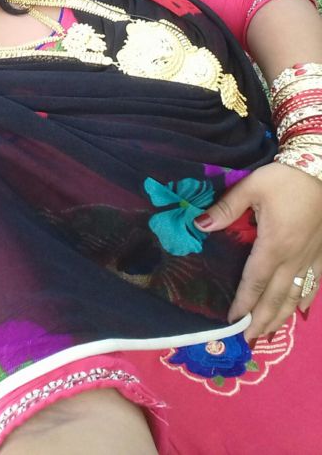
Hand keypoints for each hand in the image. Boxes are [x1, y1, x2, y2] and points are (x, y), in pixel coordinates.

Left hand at [193, 161, 321, 339]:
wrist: (321, 168)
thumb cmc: (284, 178)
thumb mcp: (251, 188)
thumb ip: (225, 209)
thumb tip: (199, 225)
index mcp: (274, 245)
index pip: (254, 282)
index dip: (243, 303)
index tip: (232, 321)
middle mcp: (294, 258)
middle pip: (276, 297)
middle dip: (262, 321)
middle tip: (249, 340)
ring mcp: (311, 257)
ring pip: (297, 296)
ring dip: (282, 316)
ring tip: (269, 332)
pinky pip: (315, 283)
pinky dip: (305, 300)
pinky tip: (300, 309)